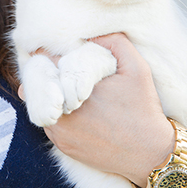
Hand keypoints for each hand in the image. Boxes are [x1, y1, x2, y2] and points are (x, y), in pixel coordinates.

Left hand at [42, 33, 174, 186]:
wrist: (150, 154)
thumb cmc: (144, 108)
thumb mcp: (136, 68)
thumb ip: (114, 42)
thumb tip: (90, 33)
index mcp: (74, 88)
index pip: (44, 61)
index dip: (49, 53)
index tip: (58, 50)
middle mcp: (61, 113)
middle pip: (36, 83)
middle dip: (46, 73)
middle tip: (61, 68)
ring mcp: (59, 132)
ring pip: (40, 104)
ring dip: (49, 94)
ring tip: (67, 88)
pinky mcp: (62, 146)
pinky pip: (48, 122)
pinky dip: (55, 112)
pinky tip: (72, 107)